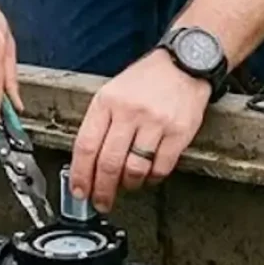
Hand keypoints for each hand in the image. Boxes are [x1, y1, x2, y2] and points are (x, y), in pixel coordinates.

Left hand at [69, 49, 210, 211]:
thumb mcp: (113, 92)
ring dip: (128, 185)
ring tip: (127, 185)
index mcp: (107, 102)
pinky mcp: (178, 132)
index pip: (85, 146)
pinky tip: (148, 176)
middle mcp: (129, 112)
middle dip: (101, 190)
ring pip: (134, 169)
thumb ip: (100, 123)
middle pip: (108, 163)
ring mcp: (155, 123)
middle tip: (101, 202)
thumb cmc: (147, 80)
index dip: (80, 175)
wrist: (185, 62)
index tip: (79, 191)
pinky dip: (152, 178)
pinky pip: (161, 167)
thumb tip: (87, 162)